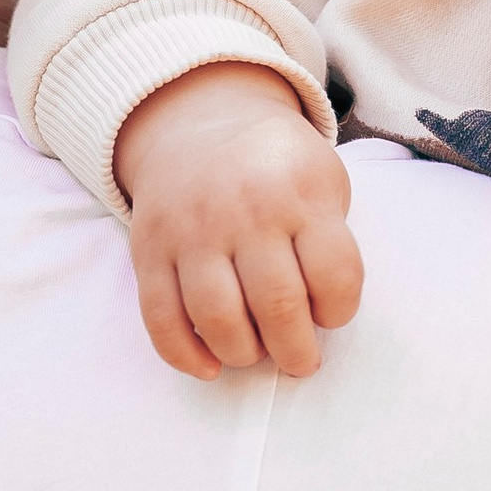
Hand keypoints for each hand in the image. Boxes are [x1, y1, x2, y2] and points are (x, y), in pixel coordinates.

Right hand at [115, 64, 364, 381]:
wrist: (199, 124)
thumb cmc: (276, 169)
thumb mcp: (321, 179)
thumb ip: (329, 239)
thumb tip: (316, 320)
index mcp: (299, 193)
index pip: (335, 273)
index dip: (340, 311)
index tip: (331, 315)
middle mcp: (245, 211)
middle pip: (278, 305)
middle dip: (296, 351)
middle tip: (300, 361)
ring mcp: (191, 231)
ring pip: (218, 318)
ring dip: (243, 354)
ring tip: (255, 353)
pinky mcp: (149, 250)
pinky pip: (161, 318)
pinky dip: (185, 355)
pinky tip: (209, 366)